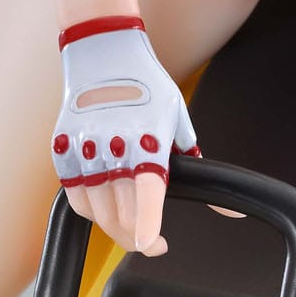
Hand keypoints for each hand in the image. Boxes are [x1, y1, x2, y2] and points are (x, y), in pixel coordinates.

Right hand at [52, 15, 197, 256]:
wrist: (103, 53)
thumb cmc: (147, 86)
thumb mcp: (178, 120)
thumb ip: (196, 165)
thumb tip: (232, 207)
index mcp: (146, 137)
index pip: (145, 188)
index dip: (147, 221)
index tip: (149, 243)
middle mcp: (112, 143)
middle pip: (120, 211)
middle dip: (137, 237)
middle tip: (150, 243)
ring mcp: (84, 147)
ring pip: (96, 210)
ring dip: (115, 226)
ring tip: (130, 226)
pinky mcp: (62, 149)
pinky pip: (76, 196)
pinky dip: (91, 210)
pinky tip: (105, 208)